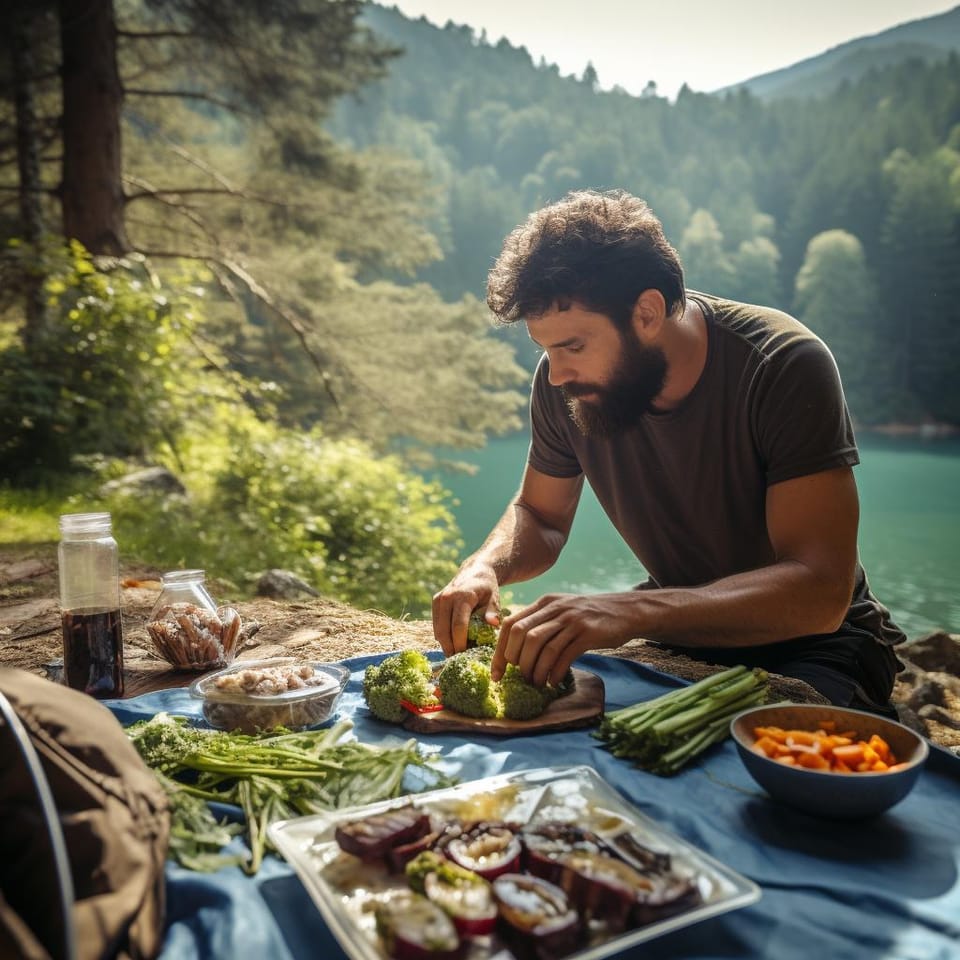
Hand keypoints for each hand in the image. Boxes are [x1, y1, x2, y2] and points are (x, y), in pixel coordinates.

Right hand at [432, 564, 500, 655]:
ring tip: (457, 654)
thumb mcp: (494, 597)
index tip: (464, 656)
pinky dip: (443, 636)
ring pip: (438, 629)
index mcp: (462, 596)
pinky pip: (436, 625)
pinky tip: (453, 643)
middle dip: (450, 648)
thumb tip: (494, 624)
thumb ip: (493, 611)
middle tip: (458, 661)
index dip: (460, 643)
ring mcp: (439, 599)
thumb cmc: (487, 587)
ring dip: (445, 644)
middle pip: (444, 630)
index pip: (458, 625)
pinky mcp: (435, 602)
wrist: (475, 571)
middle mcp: (447, 597)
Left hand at [492, 592, 638, 685]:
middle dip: (516, 660)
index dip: (500, 650)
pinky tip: (553, 682)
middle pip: (522, 634)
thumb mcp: (562, 610)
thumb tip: (514, 649)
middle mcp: (555, 608)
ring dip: (535, 669)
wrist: (626, 610)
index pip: (511, 624)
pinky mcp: (588, 633)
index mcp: (544, 603)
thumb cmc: (589, 616)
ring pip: (541, 646)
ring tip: (536, 683)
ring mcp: (572, 619)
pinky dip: (554, 672)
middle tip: (519, 677)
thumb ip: (540, 622)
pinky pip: (563, 655)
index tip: (497, 673)